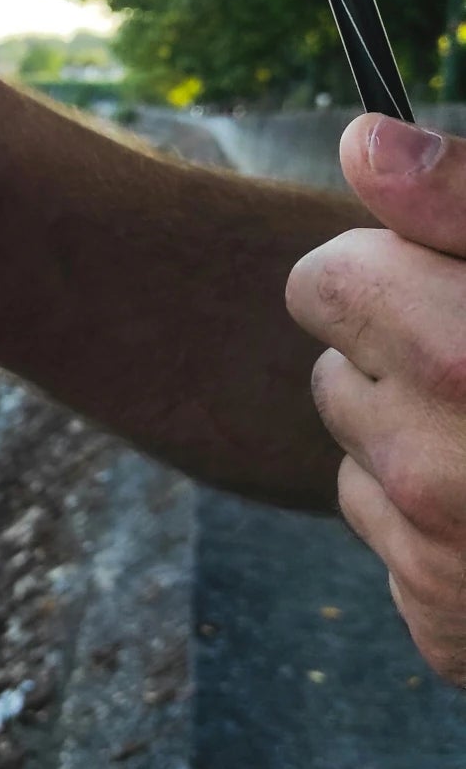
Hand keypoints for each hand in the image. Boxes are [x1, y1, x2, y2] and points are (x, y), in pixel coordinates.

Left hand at [287, 114, 465, 682]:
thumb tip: (364, 143)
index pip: (327, 281)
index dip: (388, 269)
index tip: (442, 281)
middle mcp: (438, 466)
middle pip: (336, 367)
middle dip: (400, 354)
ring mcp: (437, 557)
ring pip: (361, 457)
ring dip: (418, 439)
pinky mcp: (441, 626)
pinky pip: (388, 542)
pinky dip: (439, 526)